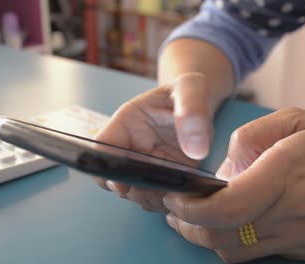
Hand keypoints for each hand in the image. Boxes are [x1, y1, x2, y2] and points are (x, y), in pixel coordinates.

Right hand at [93, 73, 217, 211]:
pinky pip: (156, 198)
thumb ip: (192, 112)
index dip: (105, 168)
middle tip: (161, 188)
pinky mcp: (163, 179)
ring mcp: (145, 166)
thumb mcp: (192, 89)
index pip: (103, 147)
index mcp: (127, 123)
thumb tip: (195, 150)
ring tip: (176, 189)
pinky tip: (185, 193)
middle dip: (133, 189)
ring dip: (151, 198)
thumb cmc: (190, 91)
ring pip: (135, 193)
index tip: (123, 184)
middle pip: (115, 178)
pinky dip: (167, 202)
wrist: (201, 105)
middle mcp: (130, 148)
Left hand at [163, 108, 304, 262]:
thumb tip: (221, 169)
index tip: (173, 197)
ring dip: (206, 238)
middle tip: (174, 211)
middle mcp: (292, 213)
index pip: (228, 206)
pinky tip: (229, 224)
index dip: (192, 208)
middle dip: (188, 227)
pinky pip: (257, 255)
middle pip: (223, 236)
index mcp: (286, 173)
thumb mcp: (293, 120)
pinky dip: (233, 242)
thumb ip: (249, 137)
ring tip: (194, 218)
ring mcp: (300, 238)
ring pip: (234, 253)